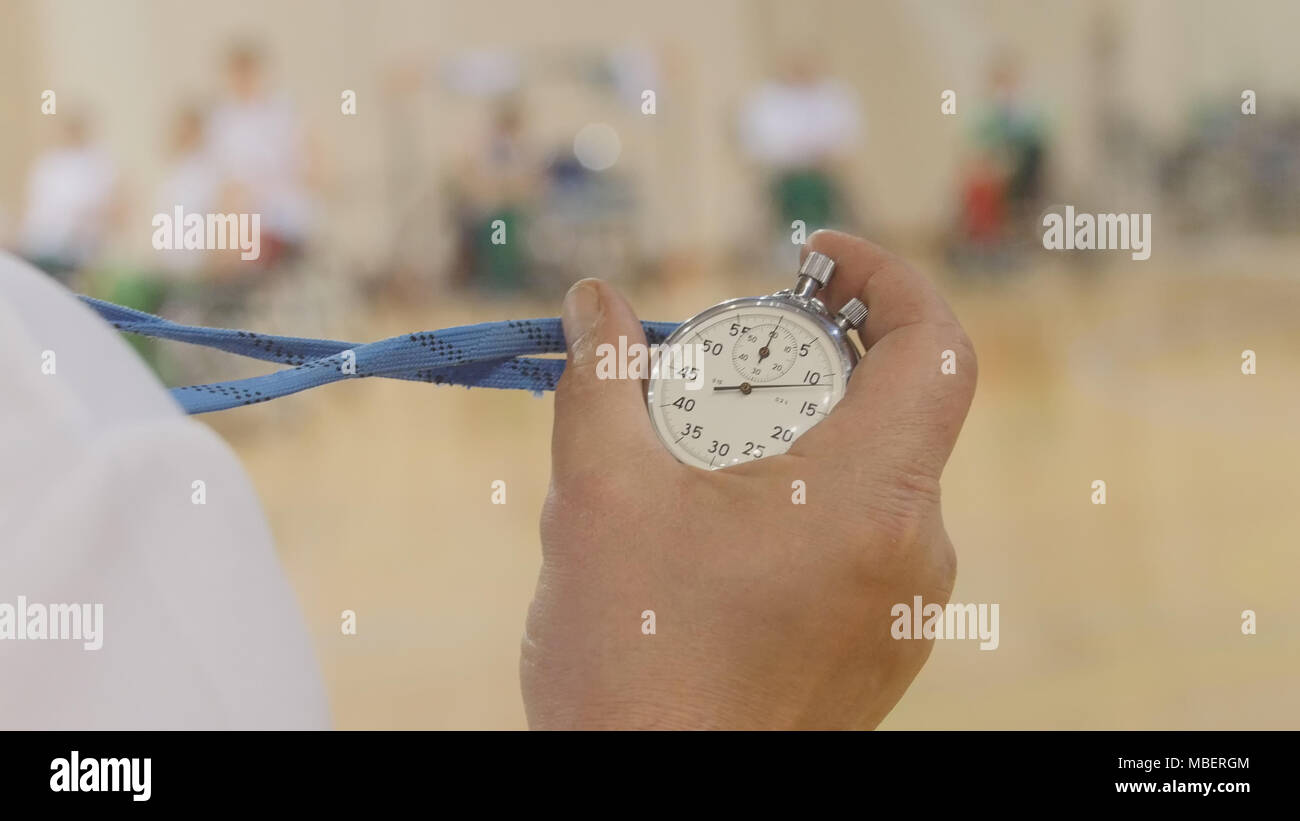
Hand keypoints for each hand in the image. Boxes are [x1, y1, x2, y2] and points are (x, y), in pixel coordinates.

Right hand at [521, 230, 977, 728]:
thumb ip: (602, 379)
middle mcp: (913, 555)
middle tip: (709, 367)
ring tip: (691, 461)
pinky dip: (798, 503)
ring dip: (791, 439)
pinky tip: (710, 531)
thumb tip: (595, 303)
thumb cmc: (629, 661)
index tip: (814, 261)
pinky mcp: (877, 649)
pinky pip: (857, 540)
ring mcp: (903, 611)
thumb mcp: (597, 495)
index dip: (887, 278)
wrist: (651, 800)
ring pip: (867, 478)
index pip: (936, 348)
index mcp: (869, 501)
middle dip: (801, 364)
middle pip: (889, 410)